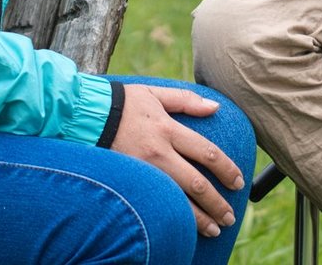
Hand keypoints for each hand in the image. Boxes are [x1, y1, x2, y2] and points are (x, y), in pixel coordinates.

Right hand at [109, 84, 244, 237]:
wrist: (82, 116)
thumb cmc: (121, 103)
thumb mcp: (154, 93)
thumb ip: (186, 100)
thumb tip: (216, 107)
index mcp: (168, 129)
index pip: (207, 153)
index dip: (227, 169)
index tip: (238, 181)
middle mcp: (158, 153)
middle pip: (196, 183)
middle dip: (217, 202)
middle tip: (230, 216)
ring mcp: (142, 172)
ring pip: (177, 201)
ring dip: (199, 219)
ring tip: (215, 229)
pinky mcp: (128, 184)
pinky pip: (156, 205)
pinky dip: (172, 219)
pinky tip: (184, 229)